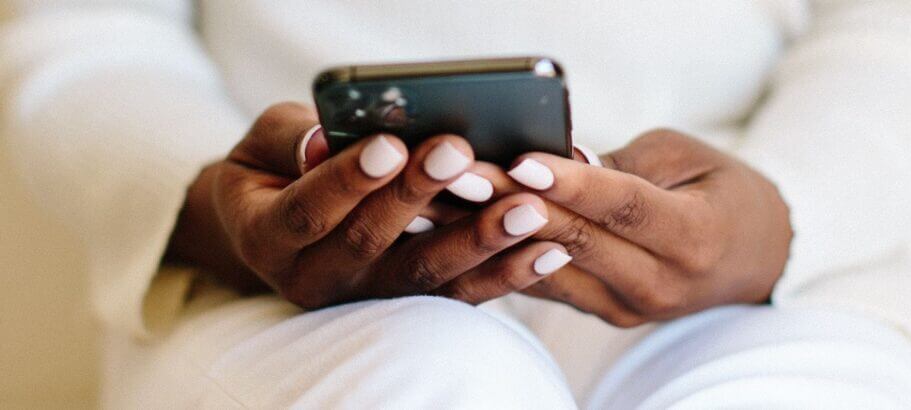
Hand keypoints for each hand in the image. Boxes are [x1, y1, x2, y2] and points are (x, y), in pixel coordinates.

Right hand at [164, 103, 572, 307]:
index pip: (307, 211)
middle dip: (420, 194)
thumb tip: (325, 139)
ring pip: (425, 277)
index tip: (390, 145)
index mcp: (266, 237)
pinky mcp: (411, 304)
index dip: (348, 179)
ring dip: (479, 241)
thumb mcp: (264, 145)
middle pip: (370, 242)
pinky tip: (549, 250)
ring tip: (526, 209)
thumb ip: (291, 140)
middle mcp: (313, 279)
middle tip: (463, 153)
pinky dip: (507, 274)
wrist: (282, 223)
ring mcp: (366, 298)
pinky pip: (461, 295)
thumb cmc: (277, 168)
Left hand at [486, 129, 792, 325]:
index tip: (521, 160)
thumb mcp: (688, 158)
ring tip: (439, 201)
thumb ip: (624, 163)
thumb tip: (558, 162)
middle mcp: (660, 284)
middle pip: (576, 242)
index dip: (572, 186)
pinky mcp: (605, 314)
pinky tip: (459, 228)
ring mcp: (629, 308)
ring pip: (549, 269)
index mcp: (695, 238)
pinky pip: (546, 284)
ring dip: (492, 233)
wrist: (753, 256)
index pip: (625, 209)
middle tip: (457, 174)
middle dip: (510, 204)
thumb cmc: (721, 190)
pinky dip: (504, 254)